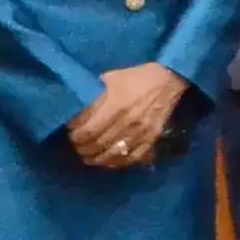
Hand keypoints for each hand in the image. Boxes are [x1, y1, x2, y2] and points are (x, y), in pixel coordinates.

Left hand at [64, 61, 190, 171]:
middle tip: (77, 147)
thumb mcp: (112, 77)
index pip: (89, 131)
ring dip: (98, 159)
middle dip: (84, 149)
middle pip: (98, 145)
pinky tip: (109, 161)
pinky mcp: (151, 139)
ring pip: (113, 154)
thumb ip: (95, 92)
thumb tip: (78, 103)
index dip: (76, 137)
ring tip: (89, 158)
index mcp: (115, 106)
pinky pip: (132, 157)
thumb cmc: (137, 77)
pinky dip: (118, 162)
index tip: (71, 135)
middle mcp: (127, 123)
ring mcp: (140, 133)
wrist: (168, 80)